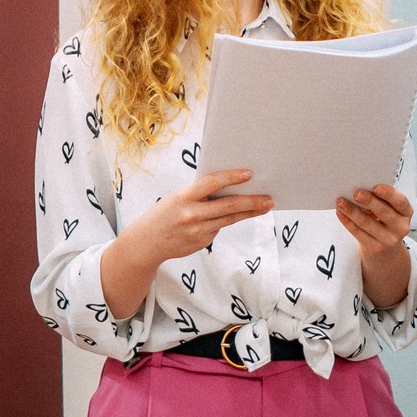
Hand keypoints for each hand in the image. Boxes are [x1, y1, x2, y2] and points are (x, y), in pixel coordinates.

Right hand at [100, 169, 272, 317]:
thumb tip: (230, 186)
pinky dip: (227, 220)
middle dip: (252, 201)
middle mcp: (192, 214)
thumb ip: (200, 193)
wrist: (147, 242)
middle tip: (270, 198)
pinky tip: (233, 216)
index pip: (213, 183)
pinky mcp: (202, 242)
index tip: (249, 173)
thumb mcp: (177, 197)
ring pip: (230, 218)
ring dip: (250, 212)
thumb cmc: (165, 213)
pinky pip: (220, 228)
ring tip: (266, 206)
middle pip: (229, 205)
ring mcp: (198, 230)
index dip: (232, 177)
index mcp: (184, 196)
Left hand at [337, 184, 414, 308]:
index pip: (400, 201)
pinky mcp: (374, 248)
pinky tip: (340, 212)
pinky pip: (357, 232)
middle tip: (355, 193)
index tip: (375, 186)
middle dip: (368, 201)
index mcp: (406, 213)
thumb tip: (360, 187)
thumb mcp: (390, 211)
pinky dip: (347, 221)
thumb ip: (381, 200)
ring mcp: (388, 240)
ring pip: (367, 223)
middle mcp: (400, 227)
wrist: (386, 250)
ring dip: (351, 211)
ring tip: (340, 201)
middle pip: (383, 212)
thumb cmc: (385, 222)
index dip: (388, 193)